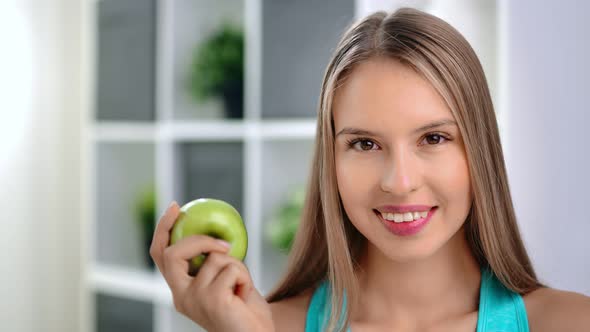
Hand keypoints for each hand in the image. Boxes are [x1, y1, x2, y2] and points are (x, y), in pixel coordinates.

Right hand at [150, 202, 274, 331]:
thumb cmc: (244, 310)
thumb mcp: (225, 280)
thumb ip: (215, 262)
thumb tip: (218, 230)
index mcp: (180, 290)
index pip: (161, 256)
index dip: (163, 229)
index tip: (176, 207)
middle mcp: (181, 296)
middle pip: (173, 253)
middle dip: (197, 240)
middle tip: (221, 241)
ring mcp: (195, 299)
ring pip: (214, 257)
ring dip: (236, 265)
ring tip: (241, 286)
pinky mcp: (213, 300)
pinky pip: (231, 268)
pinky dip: (244, 276)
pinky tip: (244, 295)